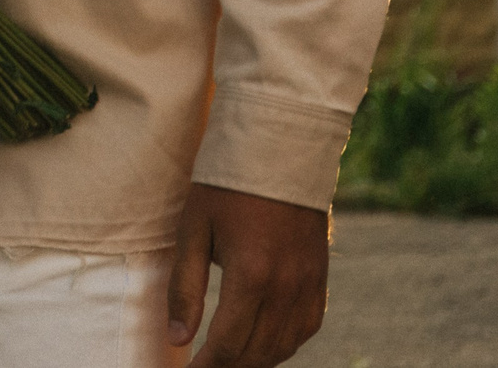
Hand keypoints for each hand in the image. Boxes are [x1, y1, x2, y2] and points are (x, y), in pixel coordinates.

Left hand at [168, 183, 330, 367]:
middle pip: (257, 354)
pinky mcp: (320, 279)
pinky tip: (261, 344)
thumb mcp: (193, 230)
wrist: (279, 150)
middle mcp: (286, 288)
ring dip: (254, 361)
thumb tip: (177, 338)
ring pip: (284, 347)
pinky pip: (305, 329)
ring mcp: (309, 285)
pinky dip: (282, 345)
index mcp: (251, 275)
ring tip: (225, 361)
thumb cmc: (226, 185)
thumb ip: (184, 287)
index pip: (228, 345)